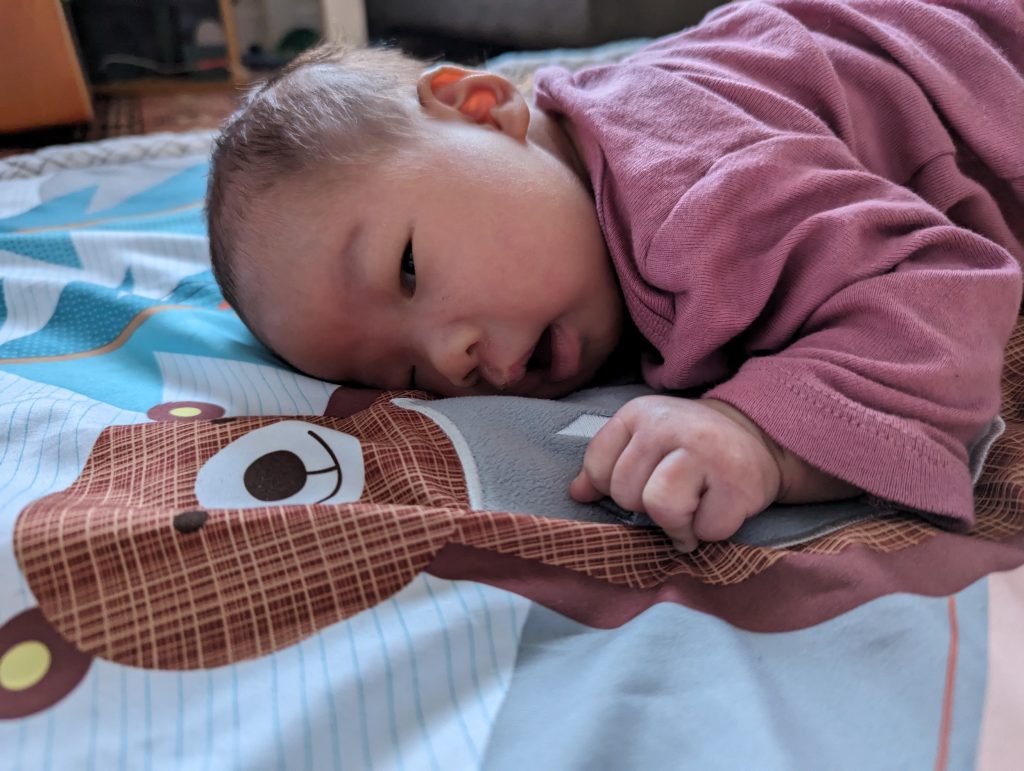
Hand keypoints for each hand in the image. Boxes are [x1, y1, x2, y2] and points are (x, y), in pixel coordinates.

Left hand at [570, 396, 783, 551]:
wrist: (758, 438)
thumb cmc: (691, 448)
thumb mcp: (643, 442)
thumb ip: (606, 465)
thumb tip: (577, 494)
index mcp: (638, 413)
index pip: (597, 469)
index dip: (616, 488)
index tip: (643, 480)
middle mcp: (668, 426)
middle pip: (626, 493)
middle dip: (647, 507)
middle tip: (676, 492)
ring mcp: (703, 451)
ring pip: (660, 509)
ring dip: (676, 524)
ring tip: (693, 508)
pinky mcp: (736, 482)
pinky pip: (703, 530)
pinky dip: (710, 531)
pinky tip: (720, 507)